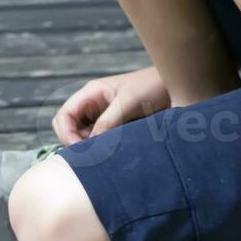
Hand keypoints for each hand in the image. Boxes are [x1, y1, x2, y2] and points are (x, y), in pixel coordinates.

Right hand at [52, 66, 170, 145]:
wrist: (175, 85)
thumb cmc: (152, 86)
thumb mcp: (129, 102)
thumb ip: (108, 121)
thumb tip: (90, 144)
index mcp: (92, 92)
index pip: (64, 114)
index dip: (65, 133)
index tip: (79, 149)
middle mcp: (93, 103)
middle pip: (68, 126)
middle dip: (73, 141)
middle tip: (89, 155)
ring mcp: (103, 114)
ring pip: (82, 135)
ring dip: (87, 146)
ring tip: (102, 154)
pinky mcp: (114, 123)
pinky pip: (98, 138)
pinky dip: (99, 146)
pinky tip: (110, 153)